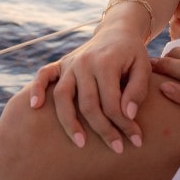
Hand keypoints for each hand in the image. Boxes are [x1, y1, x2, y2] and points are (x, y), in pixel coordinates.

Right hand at [25, 25, 150, 152]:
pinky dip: (37, 90)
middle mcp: (84, 63)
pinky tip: (35, 107)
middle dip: (104, 130)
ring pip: (63, 97)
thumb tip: (127, 115)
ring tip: (81, 144)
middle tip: (117, 149)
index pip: (111, 103)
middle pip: (88, 105)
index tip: (136, 139)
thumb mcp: (144, 67)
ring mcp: (69, 64)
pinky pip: (44, 76)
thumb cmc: (132, 53)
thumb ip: (138, 90)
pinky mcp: (61, 64)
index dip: (124, 125)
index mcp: (105, 63)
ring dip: (70, 123)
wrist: (117, 30)